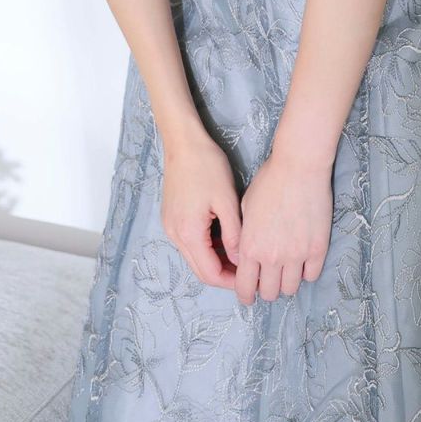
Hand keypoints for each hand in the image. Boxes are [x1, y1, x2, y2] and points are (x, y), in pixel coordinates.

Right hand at [160, 127, 242, 289]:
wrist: (183, 141)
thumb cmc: (206, 165)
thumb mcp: (227, 201)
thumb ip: (234, 235)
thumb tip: (240, 260)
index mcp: (189, 233)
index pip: (210, 274)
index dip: (231, 280)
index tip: (250, 278)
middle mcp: (175, 235)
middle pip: (200, 270)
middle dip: (224, 274)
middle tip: (247, 271)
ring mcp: (170, 226)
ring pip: (194, 257)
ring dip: (215, 260)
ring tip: (238, 254)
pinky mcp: (171, 217)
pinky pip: (189, 242)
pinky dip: (206, 246)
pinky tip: (223, 236)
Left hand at [233, 148, 332, 304]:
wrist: (298, 166)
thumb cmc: (269, 181)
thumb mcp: (245, 207)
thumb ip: (244, 235)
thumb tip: (245, 255)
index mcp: (250, 246)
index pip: (244, 287)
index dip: (245, 295)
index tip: (248, 296)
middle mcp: (272, 256)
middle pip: (270, 293)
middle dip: (266, 289)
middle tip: (268, 280)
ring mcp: (297, 255)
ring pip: (291, 288)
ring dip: (286, 282)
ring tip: (286, 269)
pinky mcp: (318, 249)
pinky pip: (311, 275)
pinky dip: (306, 271)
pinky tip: (302, 259)